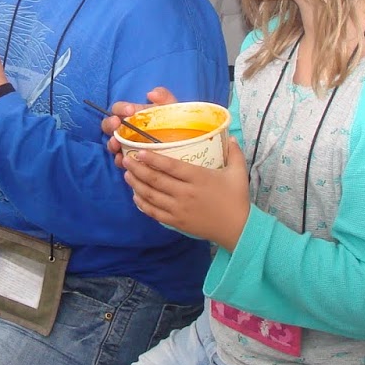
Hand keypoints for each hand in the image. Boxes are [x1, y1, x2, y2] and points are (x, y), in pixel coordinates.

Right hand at [103, 86, 179, 164]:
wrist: (182, 146)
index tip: (130, 111)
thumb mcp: (172, 109)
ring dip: (112, 143)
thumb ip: (164, 97)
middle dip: (110, 124)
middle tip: (116, 124)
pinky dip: (120, 160)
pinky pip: (121, 161)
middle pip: (108, 125)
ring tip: (116, 144)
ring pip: (112, 144)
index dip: (121, 108)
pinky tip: (124, 159)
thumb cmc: (174, 124)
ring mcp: (127, 145)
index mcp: (133, 115)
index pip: (118, 108)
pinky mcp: (132, 160)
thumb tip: (151, 93)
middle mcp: (126, 130)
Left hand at [122, 135, 251, 251]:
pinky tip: (136, 196)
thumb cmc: (237, 199)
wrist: (238, 229)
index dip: (153, 159)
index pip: (171, 166)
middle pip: (156, 180)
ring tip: (126, 174)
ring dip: (136, 185)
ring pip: (152, 196)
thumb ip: (234, 153)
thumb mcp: (238, 173)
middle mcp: (186, 193)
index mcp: (199, 178)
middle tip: (126, 160)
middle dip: (138, 169)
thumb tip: (229, 135)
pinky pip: (155, 213)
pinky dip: (143, 204)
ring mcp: (179, 209)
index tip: (139, 152)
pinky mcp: (177, 222)